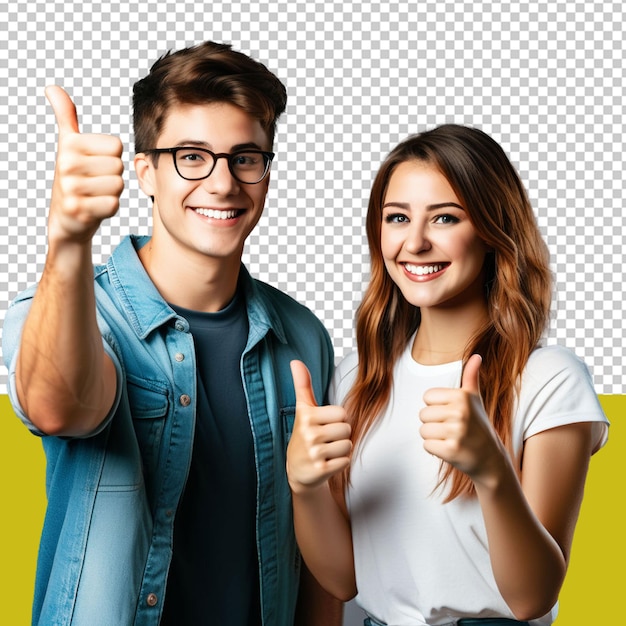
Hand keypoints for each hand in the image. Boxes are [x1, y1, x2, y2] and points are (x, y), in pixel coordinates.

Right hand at [45, 86, 123, 243]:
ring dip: (111, 193)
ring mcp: (71, 189)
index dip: (112, 157)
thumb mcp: (68, 146)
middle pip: (119, 166)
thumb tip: (52, 88)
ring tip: (94, 194)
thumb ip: (66, 117)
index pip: (117, 145)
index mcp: (70, 145)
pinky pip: (114, 205)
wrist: (66, 219)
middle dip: (112, 176)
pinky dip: (109, 208)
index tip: (95, 164)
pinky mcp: (79, 210)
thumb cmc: (74, 179)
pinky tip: (95, 208)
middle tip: (96, 182)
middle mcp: (66, 164)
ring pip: (118, 185)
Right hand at [286, 360, 351, 493]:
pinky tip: (327, 463)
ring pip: (348, 445)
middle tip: (325, 440)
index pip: (342, 413)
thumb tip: (295, 361)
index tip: (324, 425)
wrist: (296, 470)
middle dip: (340, 435)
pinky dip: (340, 463)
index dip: (337, 419)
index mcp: (307, 416)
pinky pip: (346, 461)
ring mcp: (314, 453)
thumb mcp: (303, 409)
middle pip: (347, 429)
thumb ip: (303, 384)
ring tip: (326, 451)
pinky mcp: (321, 470)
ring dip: (341, 450)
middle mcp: (309, 434)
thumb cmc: (304, 434)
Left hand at [420, 354, 504, 480]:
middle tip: (453, 429)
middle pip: (423, 414)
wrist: (490, 458)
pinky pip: (427, 446)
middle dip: (434, 423)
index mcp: (462, 396)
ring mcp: (456, 432)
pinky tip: (451, 449)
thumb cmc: (478, 425)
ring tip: (451, 438)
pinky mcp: (451, 450)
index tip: (452, 414)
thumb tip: (477, 356)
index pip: (427, 396)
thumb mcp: (475, 399)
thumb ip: (471, 377)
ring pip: (423, 430)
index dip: (436, 406)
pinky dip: (435, 450)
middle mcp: (460, 412)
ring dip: (434, 437)